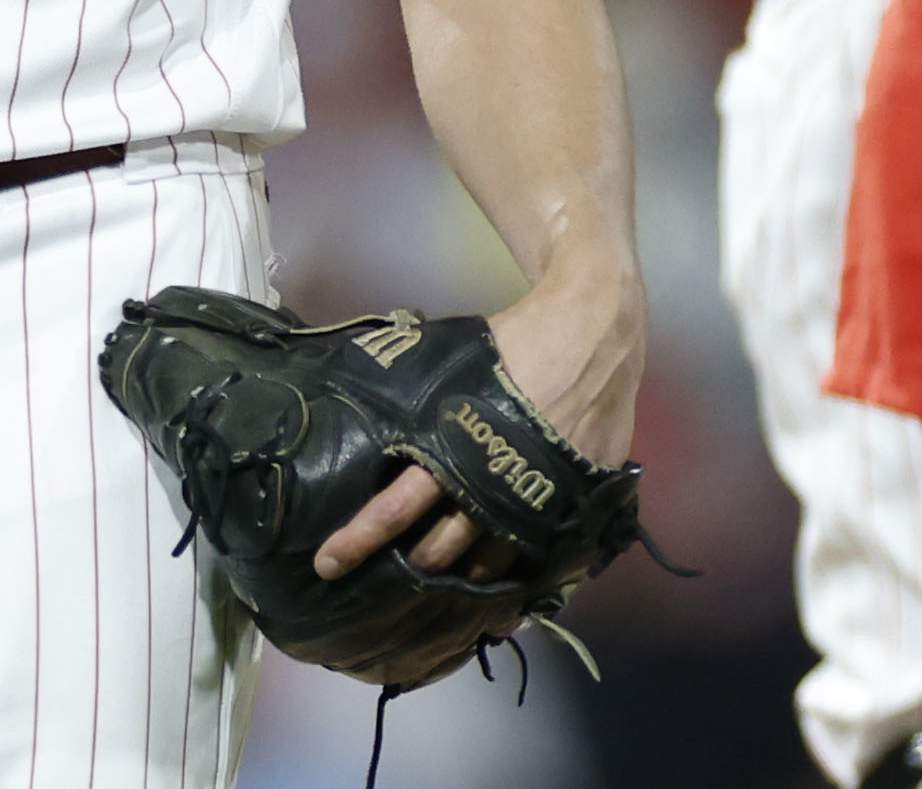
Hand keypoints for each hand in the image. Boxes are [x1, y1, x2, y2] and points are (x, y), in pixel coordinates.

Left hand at [312, 254, 645, 582]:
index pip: (399, 506)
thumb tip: (359, 398)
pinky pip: (542, 555)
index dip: (361, 538)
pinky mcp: (574, 501)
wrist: (594, 330)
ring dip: (463, 576)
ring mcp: (538, 497)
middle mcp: (494, 481)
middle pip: (441, 547)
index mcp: (458, 445)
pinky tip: (506, 591)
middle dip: (413, 565)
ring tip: (446, 586)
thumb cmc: (518, 342)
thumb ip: (416, 394)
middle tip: (394, 577)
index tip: (328, 565)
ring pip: (490, 561)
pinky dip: (519, 576)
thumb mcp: (454, 358)